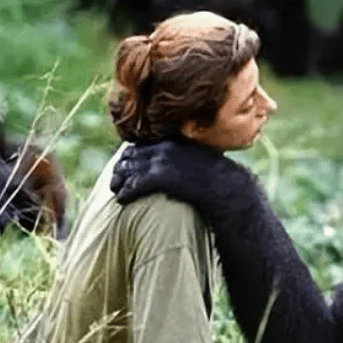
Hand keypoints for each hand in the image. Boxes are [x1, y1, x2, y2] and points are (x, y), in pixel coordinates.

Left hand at [111, 141, 230, 205]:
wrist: (228, 187)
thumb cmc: (217, 178)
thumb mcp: (198, 159)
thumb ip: (184, 158)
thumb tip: (179, 165)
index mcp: (172, 142)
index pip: (141, 144)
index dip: (129, 156)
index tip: (124, 166)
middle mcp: (164, 148)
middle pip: (130, 155)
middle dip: (120, 169)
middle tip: (115, 181)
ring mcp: (163, 162)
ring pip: (129, 169)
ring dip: (119, 181)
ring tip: (116, 192)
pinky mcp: (162, 177)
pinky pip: (135, 184)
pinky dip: (126, 192)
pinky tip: (122, 200)